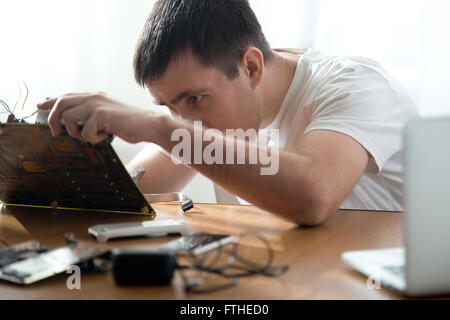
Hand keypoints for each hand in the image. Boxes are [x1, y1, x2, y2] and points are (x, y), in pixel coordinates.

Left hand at [38, 92, 155, 143]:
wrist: (148, 125)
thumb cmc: (131, 124)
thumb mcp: (108, 116)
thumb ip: (92, 116)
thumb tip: (74, 125)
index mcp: (95, 96)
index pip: (67, 96)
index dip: (51, 101)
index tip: (40, 106)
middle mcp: (94, 97)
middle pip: (61, 103)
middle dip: (54, 119)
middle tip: (57, 132)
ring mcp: (96, 105)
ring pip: (69, 119)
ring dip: (77, 133)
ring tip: (93, 136)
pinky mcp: (100, 115)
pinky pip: (85, 132)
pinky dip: (94, 139)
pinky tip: (107, 136)